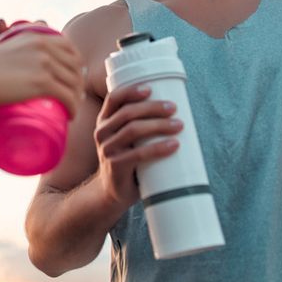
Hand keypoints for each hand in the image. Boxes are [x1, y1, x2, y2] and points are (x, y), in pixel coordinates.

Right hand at [0, 31, 82, 117]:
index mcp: (37, 37)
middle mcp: (44, 47)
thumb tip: (5, 26)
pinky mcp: (42, 82)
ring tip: (71, 109)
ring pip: (74, 83)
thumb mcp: (3, 45)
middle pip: (75, 66)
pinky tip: (72, 115)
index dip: (76, 64)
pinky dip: (74, 108)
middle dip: (79, 83)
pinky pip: (68, 96)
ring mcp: (45, 64)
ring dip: (78, 98)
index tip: (73, 77)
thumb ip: (8, 38)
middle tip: (72, 97)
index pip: (69, 47)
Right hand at [94, 84, 181, 206]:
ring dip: (158, 125)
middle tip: (174, 108)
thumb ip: (141, 125)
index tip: (150, 89)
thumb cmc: (128, 160)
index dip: (131, 91)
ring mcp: (107, 150)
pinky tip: (174, 145)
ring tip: (179, 125)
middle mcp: (102, 133)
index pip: (114, 99)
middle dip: (152, 108)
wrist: (112, 192)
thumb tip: (176, 111)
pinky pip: (138, 154)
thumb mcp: (127, 139)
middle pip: (127, 113)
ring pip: (133, 130)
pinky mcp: (116, 166)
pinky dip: (158, 148)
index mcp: (105, 121)